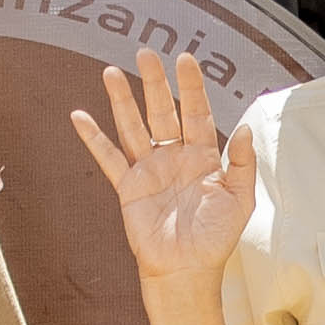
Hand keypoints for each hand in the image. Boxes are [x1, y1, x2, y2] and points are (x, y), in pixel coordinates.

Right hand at [68, 47, 261, 295]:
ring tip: (111, 72)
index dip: (191, 87)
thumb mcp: (240, 200)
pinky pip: (108, 158)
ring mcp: (149, 170)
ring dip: (122, 101)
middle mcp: (174, 157)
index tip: (185, 59)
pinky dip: (93, 139)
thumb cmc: (216, 238)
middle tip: (145, 53)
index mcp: (202, 156)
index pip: (196, 112)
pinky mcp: (128, 188)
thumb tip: (243, 128)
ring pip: (133, 127)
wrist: (187, 270)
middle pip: (162, 111)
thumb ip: (242, 164)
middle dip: (154, 83)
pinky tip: (80, 116)